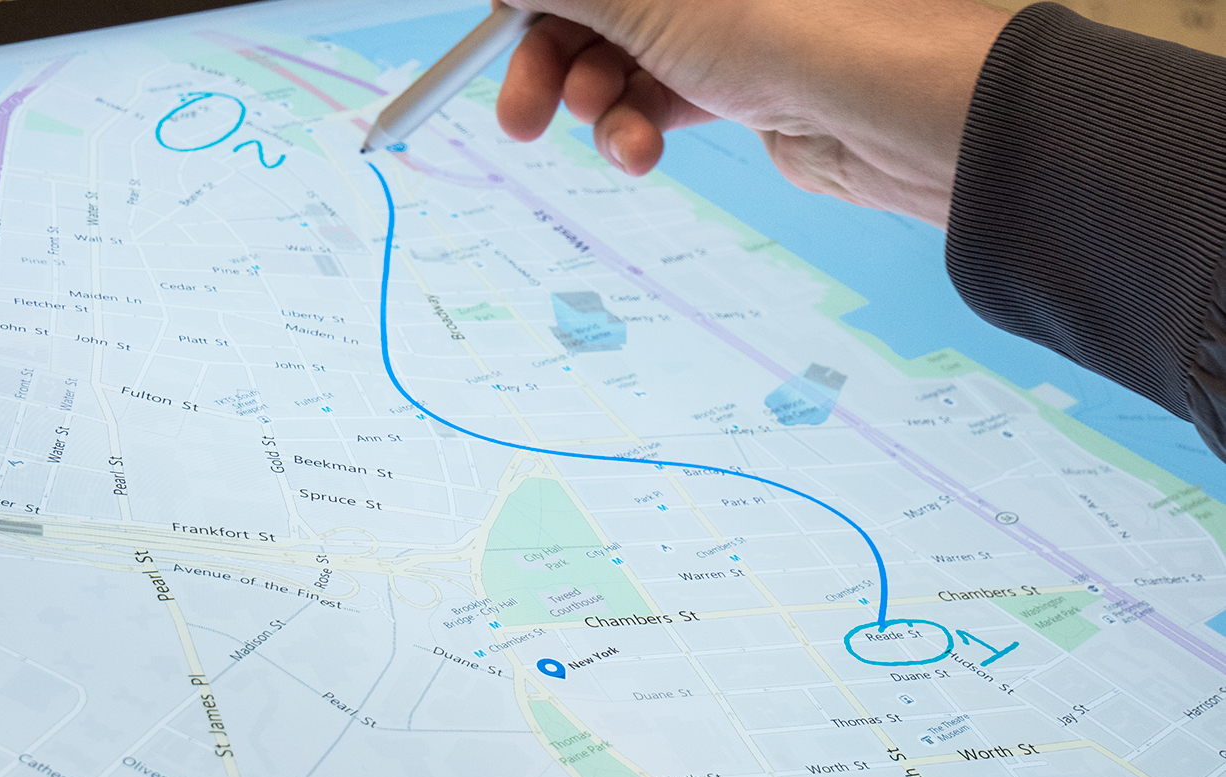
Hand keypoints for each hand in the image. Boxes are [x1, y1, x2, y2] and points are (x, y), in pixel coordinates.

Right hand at [495, 0, 1009, 227]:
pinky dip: (635, 127)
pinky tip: (640, 149)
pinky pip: (656, 96)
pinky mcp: (733, 72)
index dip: (529, 2)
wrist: (892, 109)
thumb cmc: (794, 22)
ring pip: (617, 56)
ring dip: (594, 105)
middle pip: (588, 6)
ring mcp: (716, 14)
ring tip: (610, 130)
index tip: (497, 34)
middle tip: (522, 115)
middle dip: (548, 61)